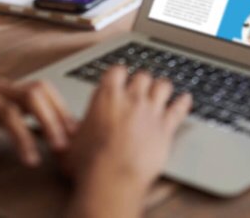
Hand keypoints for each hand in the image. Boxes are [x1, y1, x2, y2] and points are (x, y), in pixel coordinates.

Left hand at [0, 77, 75, 181]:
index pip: (8, 114)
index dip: (23, 137)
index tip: (32, 161)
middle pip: (32, 94)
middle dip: (49, 120)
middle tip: (61, 145)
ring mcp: (9, 85)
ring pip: (42, 88)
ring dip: (59, 110)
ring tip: (71, 134)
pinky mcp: (17, 88)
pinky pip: (43, 92)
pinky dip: (57, 106)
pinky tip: (66, 124)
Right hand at [66, 67, 191, 196]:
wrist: (112, 178)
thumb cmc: (88, 164)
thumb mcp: (70, 144)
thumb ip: (74, 133)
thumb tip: (64, 137)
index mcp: (107, 97)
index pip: (116, 71)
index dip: (118, 74)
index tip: (119, 78)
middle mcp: (131, 98)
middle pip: (143, 75)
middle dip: (142, 81)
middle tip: (140, 88)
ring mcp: (151, 111)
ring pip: (163, 85)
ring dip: (162, 88)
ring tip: (162, 91)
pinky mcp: (166, 126)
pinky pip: (179, 107)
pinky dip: (183, 102)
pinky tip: (185, 100)